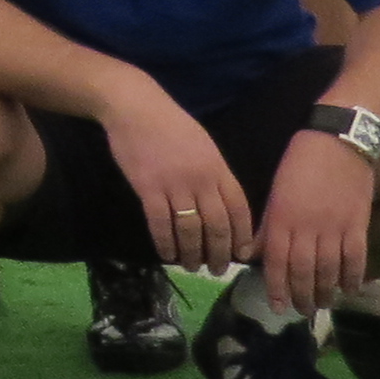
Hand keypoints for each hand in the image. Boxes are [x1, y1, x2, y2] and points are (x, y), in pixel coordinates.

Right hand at [98, 79, 250, 275]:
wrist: (136, 108)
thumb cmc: (171, 125)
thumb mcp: (204, 146)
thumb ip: (215, 175)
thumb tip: (222, 206)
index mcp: (218, 169)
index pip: (239, 210)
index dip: (242, 237)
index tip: (242, 255)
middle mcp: (201, 180)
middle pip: (217, 226)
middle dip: (219, 253)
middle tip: (216, 270)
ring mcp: (174, 185)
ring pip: (190, 230)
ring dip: (192, 253)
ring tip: (191, 266)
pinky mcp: (148, 189)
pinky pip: (160, 224)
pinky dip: (165, 244)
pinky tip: (166, 255)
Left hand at [256, 130, 376, 316]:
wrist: (338, 142)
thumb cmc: (299, 163)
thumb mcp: (274, 192)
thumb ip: (266, 226)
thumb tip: (249, 254)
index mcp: (282, 219)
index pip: (276, 262)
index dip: (276, 287)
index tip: (278, 306)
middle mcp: (307, 229)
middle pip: (303, 272)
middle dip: (301, 296)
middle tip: (302, 311)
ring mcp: (335, 228)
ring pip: (329, 270)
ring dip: (326, 292)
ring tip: (322, 305)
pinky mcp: (358, 225)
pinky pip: (356, 258)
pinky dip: (353, 277)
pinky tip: (350, 290)